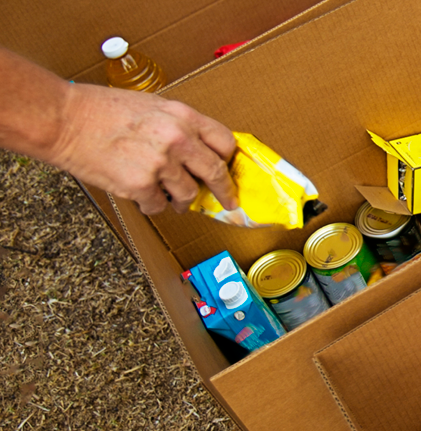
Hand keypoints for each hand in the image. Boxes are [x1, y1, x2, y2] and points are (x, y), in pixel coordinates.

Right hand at [49, 83, 238, 215]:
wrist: (64, 119)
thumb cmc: (100, 110)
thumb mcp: (151, 106)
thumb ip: (179, 126)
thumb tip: (199, 150)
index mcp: (183, 116)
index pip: (225, 143)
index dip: (227, 159)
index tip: (228, 169)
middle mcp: (177, 139)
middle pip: (216, 173)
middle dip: (223, 191)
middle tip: (227, 201)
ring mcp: (160, 163)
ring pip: (187, 195)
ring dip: (180, 200)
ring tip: (168, 196)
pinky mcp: (141, 185)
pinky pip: (159, 205)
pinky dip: (152, 205)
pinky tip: (143, 195)